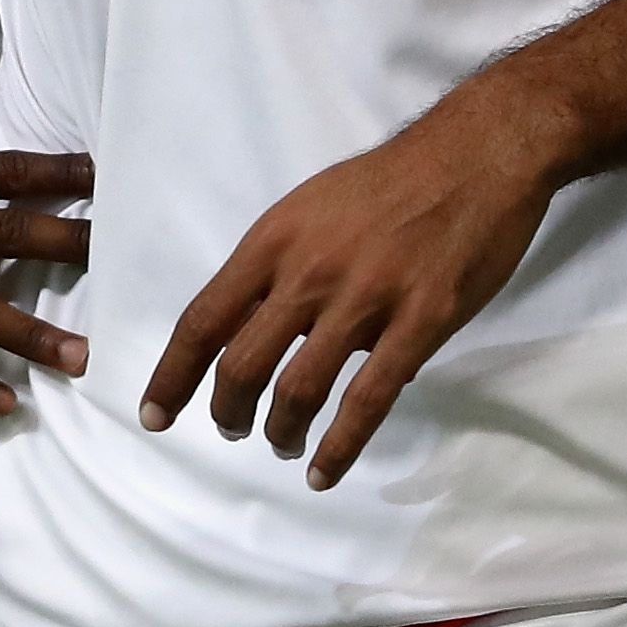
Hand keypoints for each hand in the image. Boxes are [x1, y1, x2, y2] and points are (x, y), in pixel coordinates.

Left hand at [140, 84, 566, 489]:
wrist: (474, 155)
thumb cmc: (387, 182)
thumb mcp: (308, 209)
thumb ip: (278, 267)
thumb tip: (257, 325)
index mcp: (273, 242)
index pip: (203, 320)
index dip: (172, 375)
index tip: (153, 414)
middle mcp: (308, 273)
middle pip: (242, 363)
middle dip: (226, 410)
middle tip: (231, 428)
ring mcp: (365, 300)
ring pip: (298, 388)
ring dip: (280, 431)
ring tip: (281, 445)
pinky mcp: (420, 323)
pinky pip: (368, 400)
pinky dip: (340, 447)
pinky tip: (324, 472)